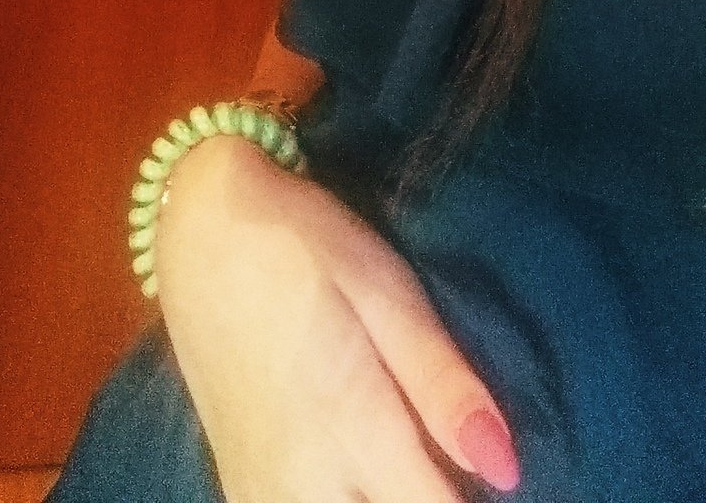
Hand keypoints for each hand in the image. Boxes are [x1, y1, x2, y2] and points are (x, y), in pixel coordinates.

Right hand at [156, 134, 520, 501]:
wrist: (199, 229)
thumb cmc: (305, 244)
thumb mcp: (386, 290)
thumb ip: (441, 384)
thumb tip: (506, 469)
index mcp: (349, 427)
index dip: (476, 499)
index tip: (502, 478)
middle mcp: (299, 484)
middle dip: (430, 498)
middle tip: (453, 456)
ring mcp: (260, 495)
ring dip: (387, 499)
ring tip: (418, 458)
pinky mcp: (238, 490)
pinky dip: (348, 500)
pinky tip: (367, 471)